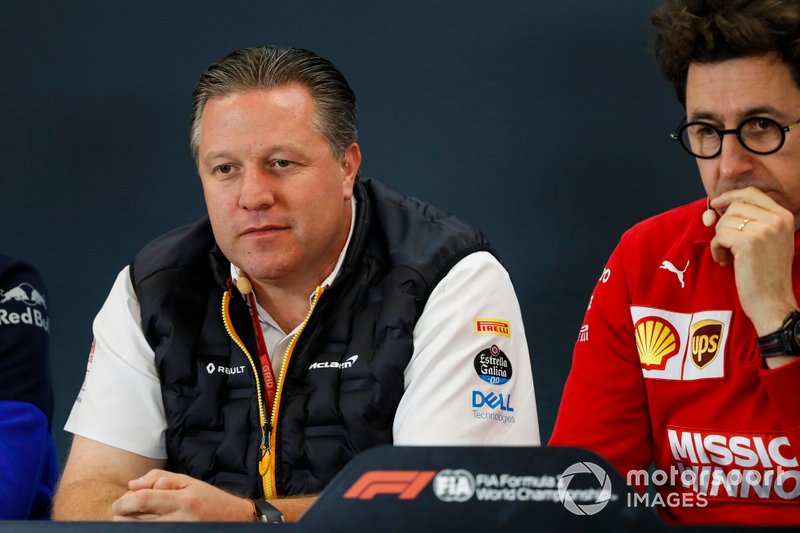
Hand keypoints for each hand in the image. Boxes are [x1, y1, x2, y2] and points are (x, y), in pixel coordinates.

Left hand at [111, 469, 252, 521]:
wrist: (233, 519)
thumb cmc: (209, 499)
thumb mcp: (188, 481)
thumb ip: (159, 478)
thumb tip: (132, 484)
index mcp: (183, 499)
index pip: (143, 500)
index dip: (124, 502)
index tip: (119, 503)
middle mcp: (180, 518)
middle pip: (136, 520)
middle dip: (122, 516)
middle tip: (122, 512)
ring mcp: (179, 531)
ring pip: (141, 530)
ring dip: (129, 525)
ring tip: (132, 519)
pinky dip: (142, 529)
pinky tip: (144, 524)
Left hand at [709, 187, 797, 335]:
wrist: (773, 300)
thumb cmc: (766, 273)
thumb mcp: (768, 240)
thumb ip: (752, 220)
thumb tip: (720, 205)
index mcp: (784, 216)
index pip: (752, 193)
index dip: (730, 196)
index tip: (717, 204)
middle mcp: (776, 219)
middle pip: (734, 206)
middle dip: (723, 224)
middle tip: (725, 243)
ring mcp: (763, 229)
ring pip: (725, 221)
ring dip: (719, 239)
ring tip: (726, 256)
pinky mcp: (748, 242)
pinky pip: (720, 235)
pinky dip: (716, 249)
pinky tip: (724, 261)